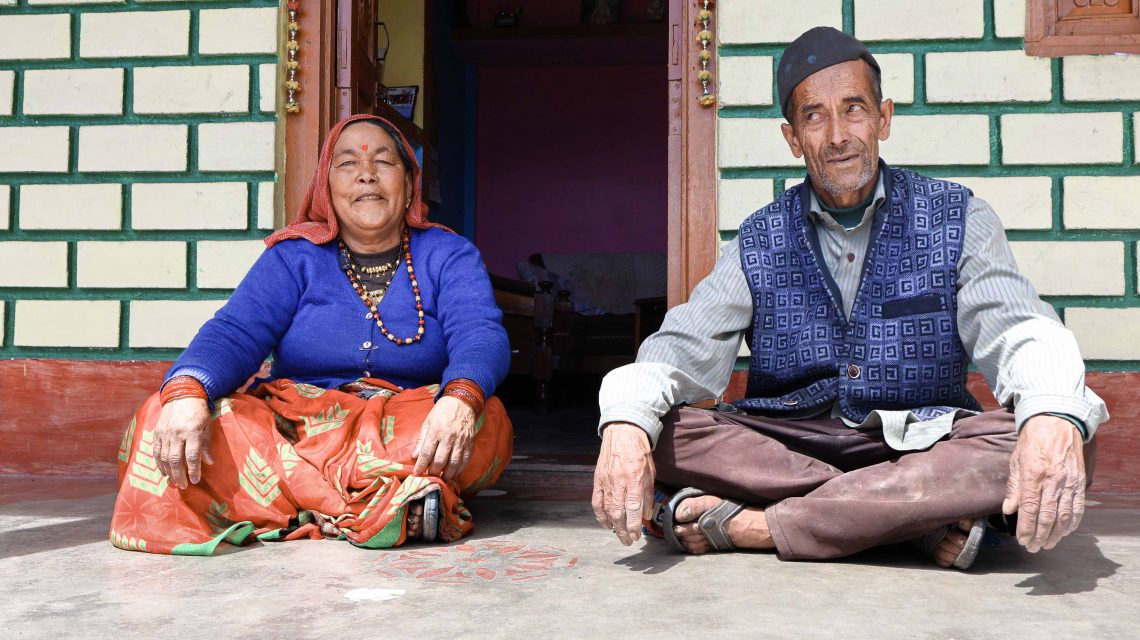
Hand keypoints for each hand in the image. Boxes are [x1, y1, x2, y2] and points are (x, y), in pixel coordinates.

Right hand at [153, 397, 212, 489]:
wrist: (181, 395)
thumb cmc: (198, 412)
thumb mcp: (207, 426)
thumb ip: (206, 445)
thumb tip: (208, 463)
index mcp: (192, 431)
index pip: (192, 456)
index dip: (193, 470)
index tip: (195, 481)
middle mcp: (177, 433)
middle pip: (176, 460)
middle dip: (179, 475)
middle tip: (184, 486)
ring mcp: (165, 433)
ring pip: (164, 458)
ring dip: (169, 472)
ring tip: (174, 482)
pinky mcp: (157, 433)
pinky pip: (156, 452)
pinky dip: (159, 464)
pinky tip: (164, 472)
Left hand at [413, 396, 475, 481]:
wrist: (462, 402)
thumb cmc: (442, 412)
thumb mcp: (428, 422)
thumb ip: (421, 440)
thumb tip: (414, 456)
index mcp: (436, 431)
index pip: (426, 453)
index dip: (421, 466)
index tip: (417, 474)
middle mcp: (448, 437)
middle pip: (440, 461)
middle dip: (433, 472)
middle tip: (430, 477)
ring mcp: (461, 441)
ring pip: (453, 463)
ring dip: (447, 474)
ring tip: (442, 479)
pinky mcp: (470, 443)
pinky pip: (465, 460)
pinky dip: (459, 469)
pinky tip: (454, 474)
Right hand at [592, 422, 654, 545]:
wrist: (622, 432)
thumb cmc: (639, 451)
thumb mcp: (651, 471)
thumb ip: (648, 494)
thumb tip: (647, 514)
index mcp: (634, 477)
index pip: (633, 507)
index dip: (634, 524)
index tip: (637, 535)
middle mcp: (618, 480)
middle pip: (618, 512)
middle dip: (623, 530)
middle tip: (629, 541)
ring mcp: (606, 480)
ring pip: (607, 509)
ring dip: (613, 526)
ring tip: (620, 536)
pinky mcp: (598, 479)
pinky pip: (596, 501)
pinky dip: (600, 515)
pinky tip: (606, 524)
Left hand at [1002, 415, 1086, 552]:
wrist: (1056, 423)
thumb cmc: (1032, 442)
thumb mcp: (1015, 461)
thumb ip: (1013, 487)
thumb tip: (1009, 510)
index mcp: (1033, 475)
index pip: (1029, 509)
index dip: (1026, 528)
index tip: (1022, 540)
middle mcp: (1053, 481)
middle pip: (1047, 517)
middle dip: (1039, 536)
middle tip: (1033, 547)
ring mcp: (1069, 482)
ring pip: (1064, 516)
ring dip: (1056, 534)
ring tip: (1047, 544)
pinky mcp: (1080, 482)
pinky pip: (1078, 508)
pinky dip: (1072, 523)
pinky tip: (1065, 532)